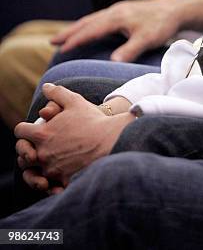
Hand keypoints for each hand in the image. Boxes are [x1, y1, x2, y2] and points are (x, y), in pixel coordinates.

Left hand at [14, 84, 134, 188]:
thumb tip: (46, 87)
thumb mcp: (75, 101)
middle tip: (37, 146)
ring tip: (45, 161)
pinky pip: (46, 186)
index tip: (31, 129)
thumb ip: (58, 93)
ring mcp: (52, 169)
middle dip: (27, 149)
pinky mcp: (62, 181)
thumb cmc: (93, 120)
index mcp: (43, 134)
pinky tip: (54, 176)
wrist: (111, 141)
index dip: (24, 129)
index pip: (20, 132)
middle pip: (22, 155)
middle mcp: (43, 153)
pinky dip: (48, 183)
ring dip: (35, 166)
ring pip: (31, 172)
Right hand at [51, 0, 179, 61]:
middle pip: (87, 22)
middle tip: (53, 42)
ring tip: (65, 36)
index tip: (61, 49)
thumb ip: (129, 50)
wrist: (177, 8)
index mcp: (117, 17)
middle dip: (70, 32)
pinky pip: (101, 18)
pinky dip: (90, 24)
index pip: (91, 30)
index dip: (76, 40)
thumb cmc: (162, 23)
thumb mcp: (146, 39)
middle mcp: (115, 11)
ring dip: (78, 27)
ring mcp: (120, 9)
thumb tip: (112, 62)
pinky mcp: (125, 11)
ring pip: (93, 19)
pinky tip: (90, 30)